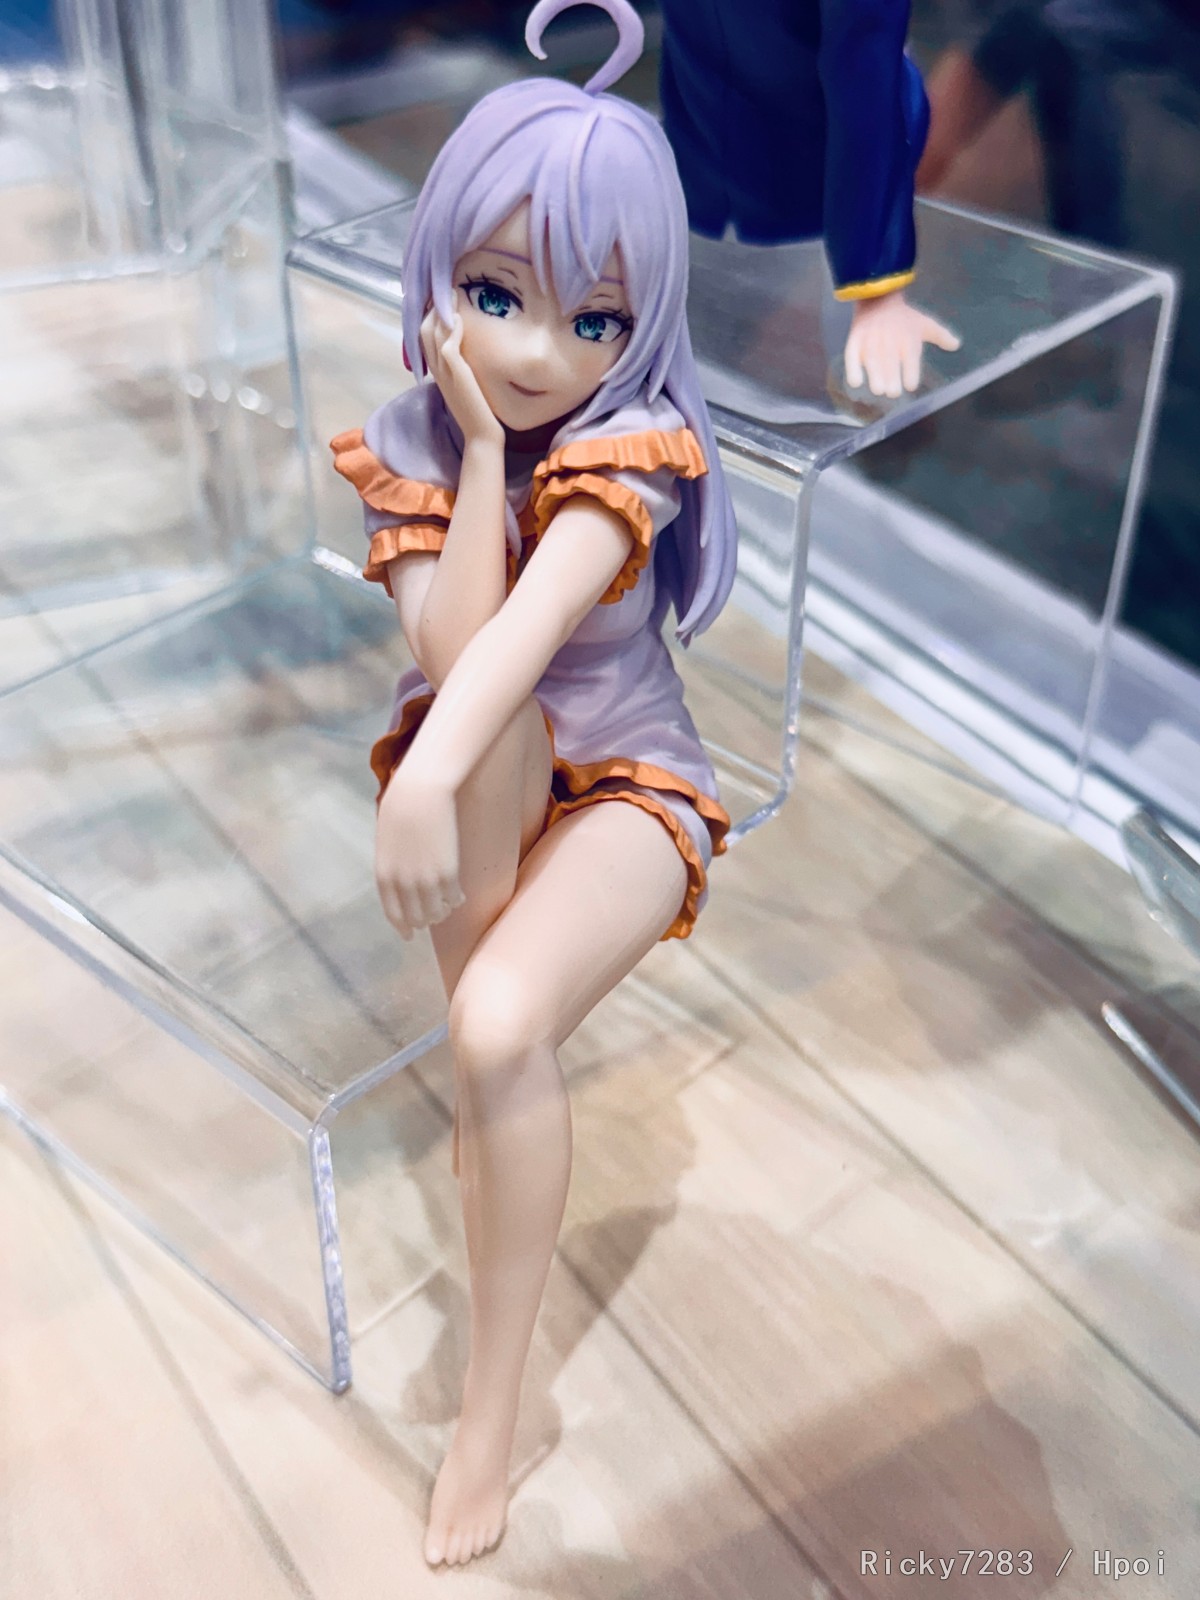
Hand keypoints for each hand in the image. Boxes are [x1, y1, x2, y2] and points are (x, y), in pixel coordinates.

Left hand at [375, 764, 464, 939]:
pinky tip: (459, 895)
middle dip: (425, 921)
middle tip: (434, 916)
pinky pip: (454, 898)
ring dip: (442, 912)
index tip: (410, 935)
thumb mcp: (387, 843)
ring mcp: (426, 881)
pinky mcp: (448, 873)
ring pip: (437, 913)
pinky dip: (457, 900)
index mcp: (384, 876)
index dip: (403, 927)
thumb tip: (405, 886)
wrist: (419, 794)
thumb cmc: (401, 810)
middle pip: (417, 918)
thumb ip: (394, 867)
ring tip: (448, 905)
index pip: (394, 914)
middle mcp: (403, 884)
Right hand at [420, 293, 504, 448]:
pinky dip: (453, 327)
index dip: (430, 315)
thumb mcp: (466, 385)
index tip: (441, 298)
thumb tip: (467, 351)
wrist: (481, 436)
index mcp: (436, 371)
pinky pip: (448, 344)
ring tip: (453, 292)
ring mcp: (444, 372)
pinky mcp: (456, 374)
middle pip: (424, 328)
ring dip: (442, 310)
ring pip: (433, 332)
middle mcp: (436, 369)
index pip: (424, 336)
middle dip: (433, 306)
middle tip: (447, 288)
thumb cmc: (478, 413)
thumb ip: (461, 368)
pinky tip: (461, 315)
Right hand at [844, 290, 961, 398]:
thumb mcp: (925, 324)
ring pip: (872, 362)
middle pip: (891, 364)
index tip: (910, 385)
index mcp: (908, 339)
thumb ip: (941, 336)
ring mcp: (871, 342)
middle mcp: (890, 342)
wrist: (879, 298)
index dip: (910, 374)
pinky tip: (856, 382)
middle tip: (893, 392)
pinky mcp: (855, 341)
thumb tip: (957, 345)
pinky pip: (852, 356)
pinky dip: (853, 369)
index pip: (911, 360)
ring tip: (878, 389)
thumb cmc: (904, 317)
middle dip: (892, 379)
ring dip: (875, 376)